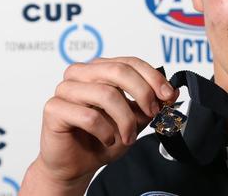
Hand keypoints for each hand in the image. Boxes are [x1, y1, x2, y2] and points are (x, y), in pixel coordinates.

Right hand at [20, 57, 177, 194]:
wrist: (78, 164)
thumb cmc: (103, 137)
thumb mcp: (135, 119)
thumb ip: (151, 103)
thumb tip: (173, 91)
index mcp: (100, 69)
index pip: (130, 62)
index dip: (153, 77)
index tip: (169, 95)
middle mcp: (81, 73)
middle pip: (119, 71)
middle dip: (143, 93)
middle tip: (151, 113)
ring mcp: (65, 89)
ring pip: (106, 94)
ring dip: (125, 119)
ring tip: (128, 137)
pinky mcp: (54, 108)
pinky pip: (89, 116)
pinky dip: (105, 131)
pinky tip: (107, 139)